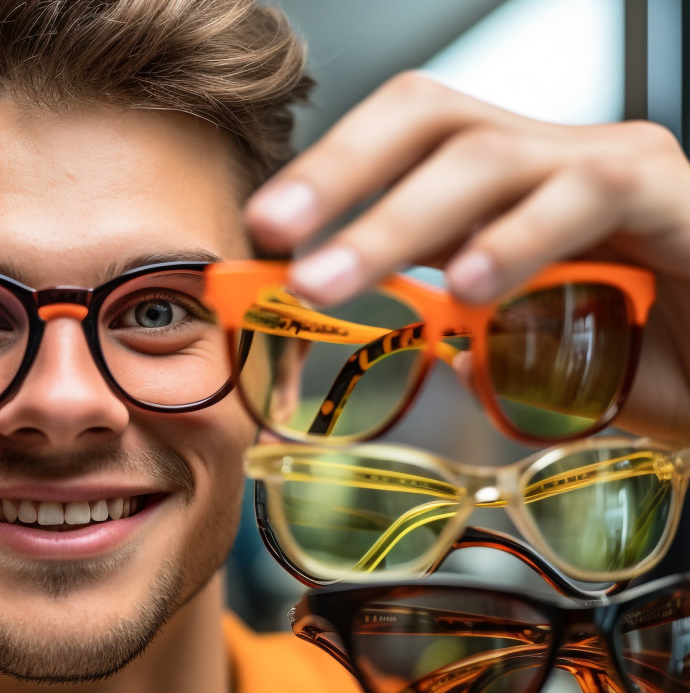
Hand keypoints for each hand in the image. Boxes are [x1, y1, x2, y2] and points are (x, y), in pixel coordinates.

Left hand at [245, 72, 689, 439]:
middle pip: (429, 119)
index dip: (327, 173)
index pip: (403, 140)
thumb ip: (494, 345)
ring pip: (488, 156)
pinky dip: (517, 238)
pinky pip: (587, 193)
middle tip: (273, 234)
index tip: (260, 230)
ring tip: (329, 280)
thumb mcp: (549, 356)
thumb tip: (441, 353)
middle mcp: (554, 157)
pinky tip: (469, 287)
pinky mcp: (671, 192)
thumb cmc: (663, 354)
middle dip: (338, 173)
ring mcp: (615, 164)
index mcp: (507, 187)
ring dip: (396, 221)